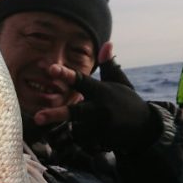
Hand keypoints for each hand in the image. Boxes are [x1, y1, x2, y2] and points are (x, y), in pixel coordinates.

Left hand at [34, 43, 162, 152]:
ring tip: (100, 123)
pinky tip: (102, 133)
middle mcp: (99, 108)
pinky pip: (83, 138)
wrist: (145, 128)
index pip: (80, 81)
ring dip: (82, 126)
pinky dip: (87, 135)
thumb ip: (109, 64)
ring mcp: (100, 126)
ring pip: (77, 127)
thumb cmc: (128, 101)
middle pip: (74, 111)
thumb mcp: (120, 81)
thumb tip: (107, 43)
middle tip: (37, 117)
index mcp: (101, 90)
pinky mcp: (101, 140)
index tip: (51, 68)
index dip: (65, 74)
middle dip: (55, 114)